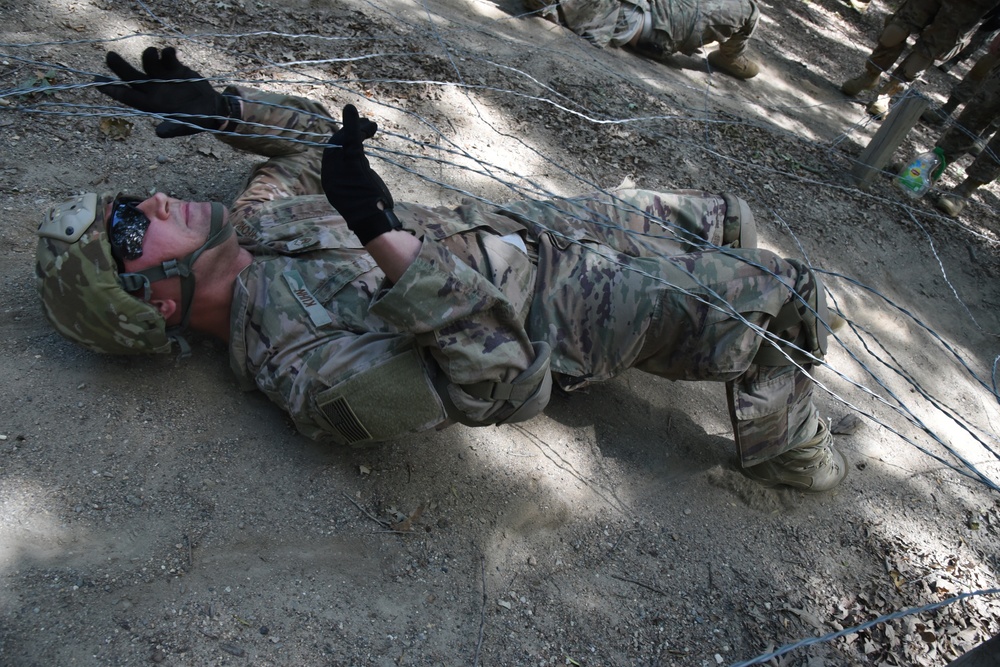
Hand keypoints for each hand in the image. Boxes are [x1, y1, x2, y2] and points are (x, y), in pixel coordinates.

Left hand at [95, 47, 234, 137]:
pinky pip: (167, 57)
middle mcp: (152, 89)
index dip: (111, 90)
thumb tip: (159, 133)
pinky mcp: (175, 68)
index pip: (126, 96)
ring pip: (148, 63)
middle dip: (118, 67)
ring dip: (148, 56)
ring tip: (154, 52)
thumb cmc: (197, 121)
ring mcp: (162, 77)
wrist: (213, 109)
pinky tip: (172, 52)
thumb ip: (173, 129)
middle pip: (130, 76)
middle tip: (109, 56)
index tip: (97, 82)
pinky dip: (168, 53)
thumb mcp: (186, 127)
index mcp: (150, 104)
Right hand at [321, 105, 401, 244]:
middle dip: (351, 131)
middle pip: (336, 144)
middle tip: (368, 125)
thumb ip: (354, 173)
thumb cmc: (370, 209)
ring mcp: (339, 170)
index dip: (344, 139)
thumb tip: (356, 160)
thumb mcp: (357, 190)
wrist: (373, 222)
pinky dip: (356, 128)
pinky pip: (352, 143)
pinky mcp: (351, 166)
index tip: (359, 131)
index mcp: (329, 180)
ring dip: (357, 128)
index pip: (332, 152)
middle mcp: (330, 174)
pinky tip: (367, 124)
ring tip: (371, 126)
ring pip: (344, 141)